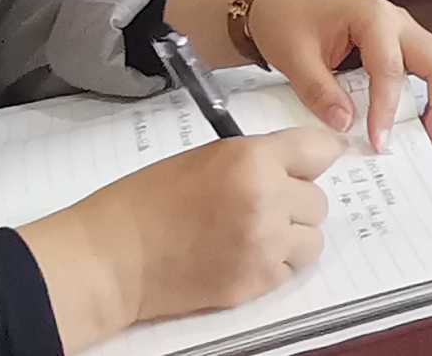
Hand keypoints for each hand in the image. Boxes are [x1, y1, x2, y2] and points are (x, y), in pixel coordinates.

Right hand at [19, 129, 342, 350]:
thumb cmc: (146, 203)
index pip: (321, 149)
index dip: (317, 157)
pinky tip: (239, 257)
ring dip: (291, 237)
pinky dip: (273, 265)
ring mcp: (264, 243)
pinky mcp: (256, 281)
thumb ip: (259, 159)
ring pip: (312, 239)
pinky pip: (290, 269)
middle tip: (260, 207)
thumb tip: (302, 165)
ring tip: (252, 235)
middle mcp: (267, 199)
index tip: (316, 163)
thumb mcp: (208, 158)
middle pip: (319, 200)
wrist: (110, 258)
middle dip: (295, 203)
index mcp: (253, 159)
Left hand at [215, 0, 431, 149]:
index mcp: (372, 17)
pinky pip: (431, 67)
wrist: (283, 2)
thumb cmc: (287, 21)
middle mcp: (398, 21)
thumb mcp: (294, 58)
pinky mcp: (403, 44)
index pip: (390, 68)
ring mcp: (404, 31)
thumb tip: (346, 124)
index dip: (386, 108)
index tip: (378, 141)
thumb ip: (320, 91)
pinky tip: (424, 120)